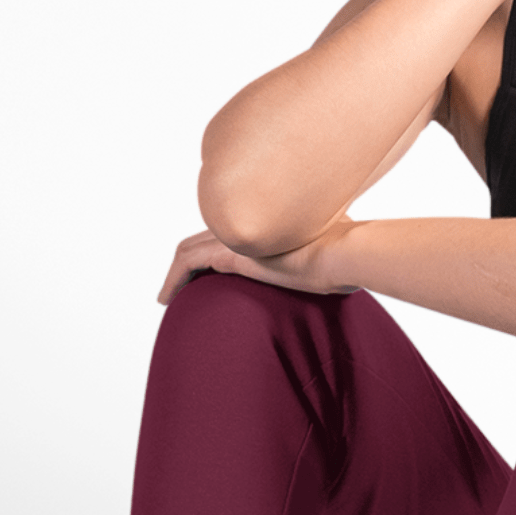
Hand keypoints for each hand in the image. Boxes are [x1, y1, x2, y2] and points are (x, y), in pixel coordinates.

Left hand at [157, 219, 362, 305]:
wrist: (346, 252)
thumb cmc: (350, 250)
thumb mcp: (335, 241)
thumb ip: (329, 239)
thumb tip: (346, 246)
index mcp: (269, 217)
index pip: (233, 227)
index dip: (218, 244)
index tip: (213, 267)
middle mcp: (248, 218)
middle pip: (205, 235)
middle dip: (192, 257)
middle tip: (183, 279)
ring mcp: (237, 232)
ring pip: (192, 247)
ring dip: (178, 271)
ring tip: (169, 293)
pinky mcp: (229, 252)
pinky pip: (187, 263)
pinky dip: (173, 279)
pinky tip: (165, 298)